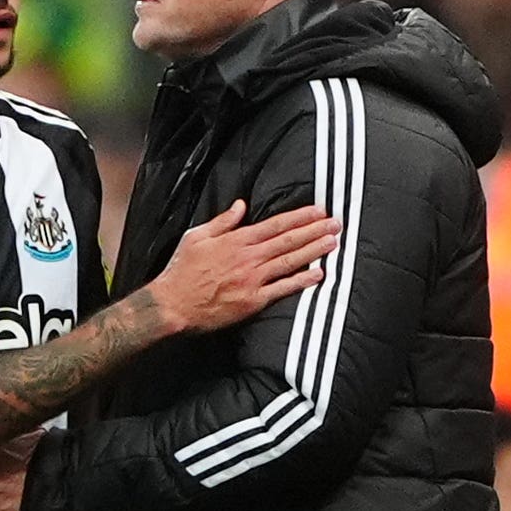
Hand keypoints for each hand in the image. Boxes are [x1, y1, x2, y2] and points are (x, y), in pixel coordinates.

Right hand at [148, 200, 338, 333]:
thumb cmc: (181, 271)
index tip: (318, 211)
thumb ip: (222, 221)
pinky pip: (282, 289)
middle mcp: (248, 258)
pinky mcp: (253, 301)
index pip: (275, 224)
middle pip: (288, 240)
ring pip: (290, 261)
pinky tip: (319, 274)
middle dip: (314, 230)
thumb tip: (240, 205)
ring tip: (333, 242)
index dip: (300, 217)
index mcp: (236, 240)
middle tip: (336, 223)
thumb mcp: (196, 237)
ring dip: (314, 250)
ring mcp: (252, 280)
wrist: (173, 304)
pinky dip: (302, 281)